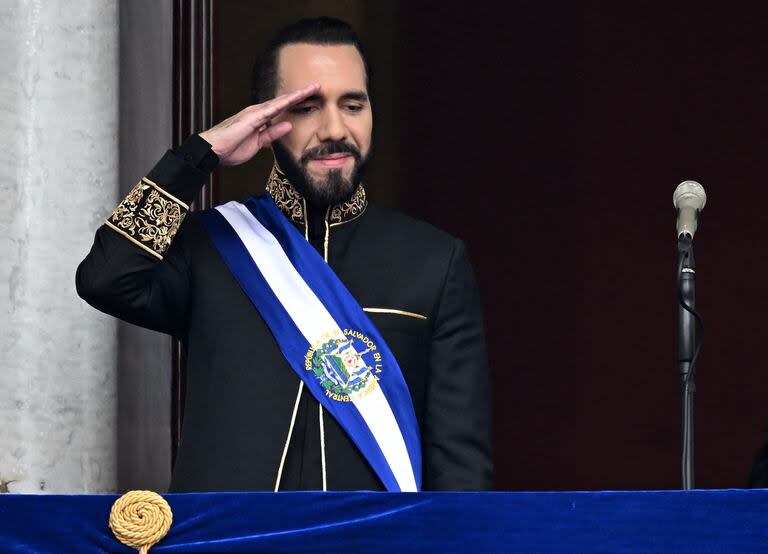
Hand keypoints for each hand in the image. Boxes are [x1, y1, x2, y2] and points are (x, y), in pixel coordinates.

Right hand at [199, 84, 318, 165]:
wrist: (212, 151)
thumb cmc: (231, 148)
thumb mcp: (259, 144)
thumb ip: (273, 134)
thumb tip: (288, 125)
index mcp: (260, 119)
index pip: (282, 109)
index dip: (296, 102)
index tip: (311, 98)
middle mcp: (258, 112)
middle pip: (283, 101)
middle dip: (300, 94)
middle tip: (317, 86)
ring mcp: (254, 113)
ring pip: (279, 102)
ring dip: (295, 95)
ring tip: (311, 89)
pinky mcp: (250, 118)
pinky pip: (269, 110)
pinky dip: (282, 104)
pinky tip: (293, 99)